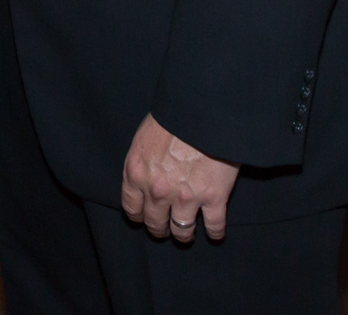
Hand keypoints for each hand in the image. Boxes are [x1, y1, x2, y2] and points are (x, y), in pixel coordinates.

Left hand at [121, 112, 239, 241]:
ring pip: (182, 231)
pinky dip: (215, 232)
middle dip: (158, 229)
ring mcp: (186, 197)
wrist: (202, 111)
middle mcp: (157, 190)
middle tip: (164, 230)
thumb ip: (142, 163)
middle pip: (155, 223)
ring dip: (183, 235)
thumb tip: (144, 176)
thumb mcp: (143, 138)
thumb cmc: (171, 117)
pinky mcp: (214, 198)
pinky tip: (214, 233)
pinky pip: (214, 226)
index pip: (131, 208)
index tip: (143, 218)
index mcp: (136, 173)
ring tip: (186, 234)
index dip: (138, 215)